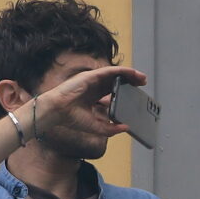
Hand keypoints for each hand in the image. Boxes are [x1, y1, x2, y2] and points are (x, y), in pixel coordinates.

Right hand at [31, 64, 147, 138]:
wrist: (56, 112)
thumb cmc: (70, 118)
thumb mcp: (96, 126)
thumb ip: (111, 128)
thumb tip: (126, 128)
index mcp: (93, 96)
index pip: (112, 90)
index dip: (125, 90)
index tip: (136, 93)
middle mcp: (94, 86)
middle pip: (116, 80)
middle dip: (130, 81)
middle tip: (142, 84)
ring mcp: (92, 80)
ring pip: (115, 74)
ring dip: (130, 74)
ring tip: (142, 78)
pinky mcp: (91, 76)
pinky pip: (111, 70)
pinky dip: (123, 71)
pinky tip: (133, 74)